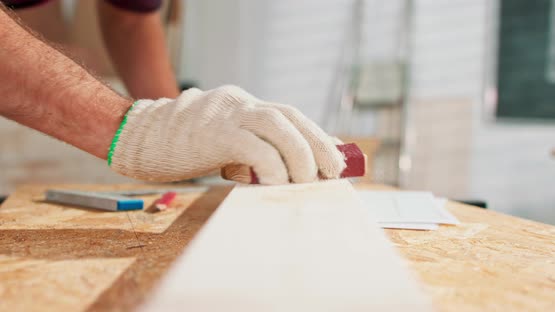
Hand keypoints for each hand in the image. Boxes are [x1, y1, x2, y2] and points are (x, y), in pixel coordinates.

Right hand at [108, 86, 345, 183]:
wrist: (135, 139)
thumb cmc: (177, 147)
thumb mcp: (218, 142)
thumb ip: (245, 149)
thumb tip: (280, 172)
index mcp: (241, 104)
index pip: (289, 114)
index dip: (316, 135)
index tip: (334, 158)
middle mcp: (238, 103)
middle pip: (290, 116)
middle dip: (319, 144)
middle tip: (334, 172)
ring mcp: (224, 114)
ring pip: (278, 125)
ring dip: (301, 155)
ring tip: (310, 182)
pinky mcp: (212, 133)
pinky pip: (254, 147)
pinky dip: (273, 167)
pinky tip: (279, 184)